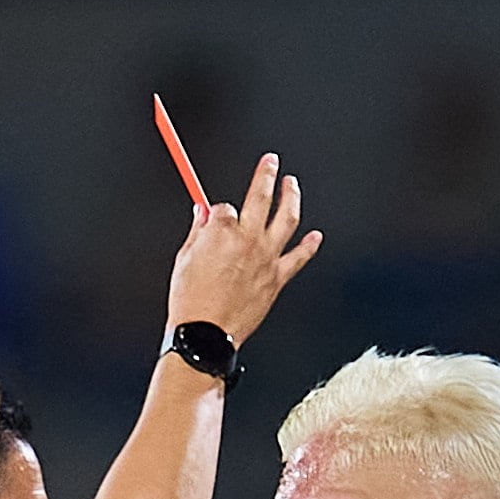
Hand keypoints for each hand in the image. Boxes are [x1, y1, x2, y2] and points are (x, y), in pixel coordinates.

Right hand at [165, 153, 320, 347]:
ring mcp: (266, 257)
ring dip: (292, 197)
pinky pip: (298, 259)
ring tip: (292, 185)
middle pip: (261, 196)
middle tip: (271, 162)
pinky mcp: (277, 278)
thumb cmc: (191, 301)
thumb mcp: (184, 260)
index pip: (224, 207)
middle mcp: (248, 238)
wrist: (206, 336)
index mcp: (221, 230)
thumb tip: (202, 214)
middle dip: (266, 174)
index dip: (218, 213)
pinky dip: (309, 247)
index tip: (214, 220)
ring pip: (287, 218)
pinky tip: (315, 237)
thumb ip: (197, 233)